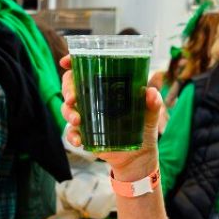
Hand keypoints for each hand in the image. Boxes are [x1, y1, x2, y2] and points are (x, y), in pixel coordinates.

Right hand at [60, 55, 161, 178]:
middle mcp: (92, 99)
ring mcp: (87, 116)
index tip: (65, 62)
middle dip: (67, 89)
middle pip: (70, 86)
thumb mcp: (150, 115)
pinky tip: (78, 140)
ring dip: (68, 112)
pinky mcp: (85, 134)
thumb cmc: (144, 128)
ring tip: (77, 119)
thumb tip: (152, 93)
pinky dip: (71, 135)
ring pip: (67, 108)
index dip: (72, 63)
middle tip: (72, 97)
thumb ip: (153, 103)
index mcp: (105, 88)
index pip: (85, 70)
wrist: (140, 155)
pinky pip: (71, 132)